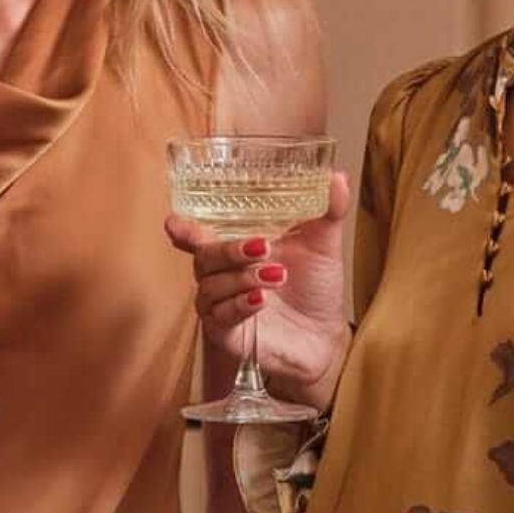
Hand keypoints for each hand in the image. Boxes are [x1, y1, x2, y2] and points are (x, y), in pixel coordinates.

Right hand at [165, 171, 353, 408]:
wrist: (324, 335)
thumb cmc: (315, 286)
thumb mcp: (323, 244)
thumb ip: (328, 210)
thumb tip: (338, 177)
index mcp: (235, 247)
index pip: (197, 236)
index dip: (183, 229)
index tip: (175, 223)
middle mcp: (222, 274)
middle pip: (204, 256)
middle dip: (228, 249)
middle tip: (261, 246)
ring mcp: (221, 304)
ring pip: (211, 286)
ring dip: (242, 277)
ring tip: (277, 275)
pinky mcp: (226, 332)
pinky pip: (220, 316)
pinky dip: (239, 304)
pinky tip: (260, 299)